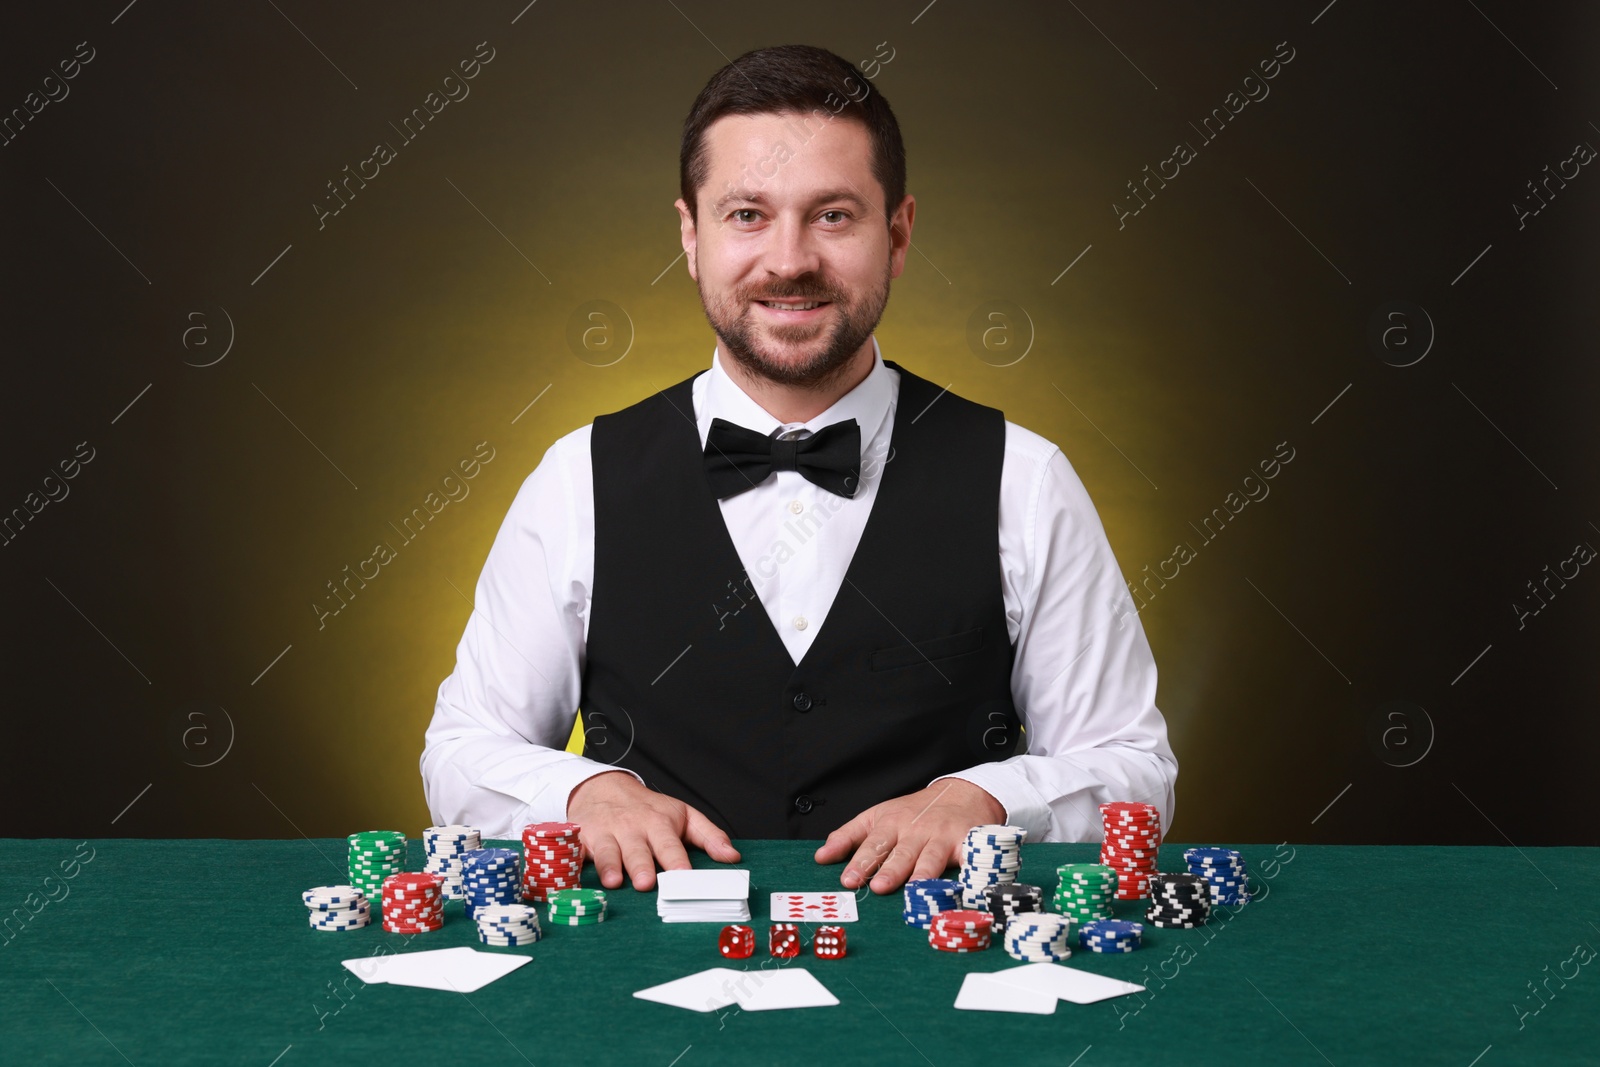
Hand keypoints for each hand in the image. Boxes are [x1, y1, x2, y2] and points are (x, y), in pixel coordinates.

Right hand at [566, 771, 740, 891]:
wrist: (603, 788)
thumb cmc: (648, 809)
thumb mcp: (683, 815)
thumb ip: (709, 836)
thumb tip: (732, 858)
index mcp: (659, 824)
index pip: (670, 845)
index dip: (677, 861)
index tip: (684, 877)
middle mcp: (632, 829)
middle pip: (638, 850)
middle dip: (642, 866)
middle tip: (647, 883)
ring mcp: (605, 833)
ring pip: (607, 851)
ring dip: (610, 866)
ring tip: (615, 882)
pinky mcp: (582, 839)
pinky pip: (577, 852)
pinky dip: (574, 862)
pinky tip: (574, 874)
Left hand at [812, 778, 1005, 893]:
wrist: (962, 793)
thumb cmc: (915, 811)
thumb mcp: (878, 816)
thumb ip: (849, 836)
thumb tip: (821, 857)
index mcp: (890, 823)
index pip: (872, 844)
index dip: (859, 862)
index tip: (847, 879)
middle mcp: (915, 830)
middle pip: (900, 852)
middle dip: (889, 870)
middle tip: (878, 887)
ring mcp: (942, 836)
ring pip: (931, 857)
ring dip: (922, 873)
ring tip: (913, 889)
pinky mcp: (968, 843)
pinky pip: (967, 858)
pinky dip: (967, 870)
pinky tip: (962, 883)